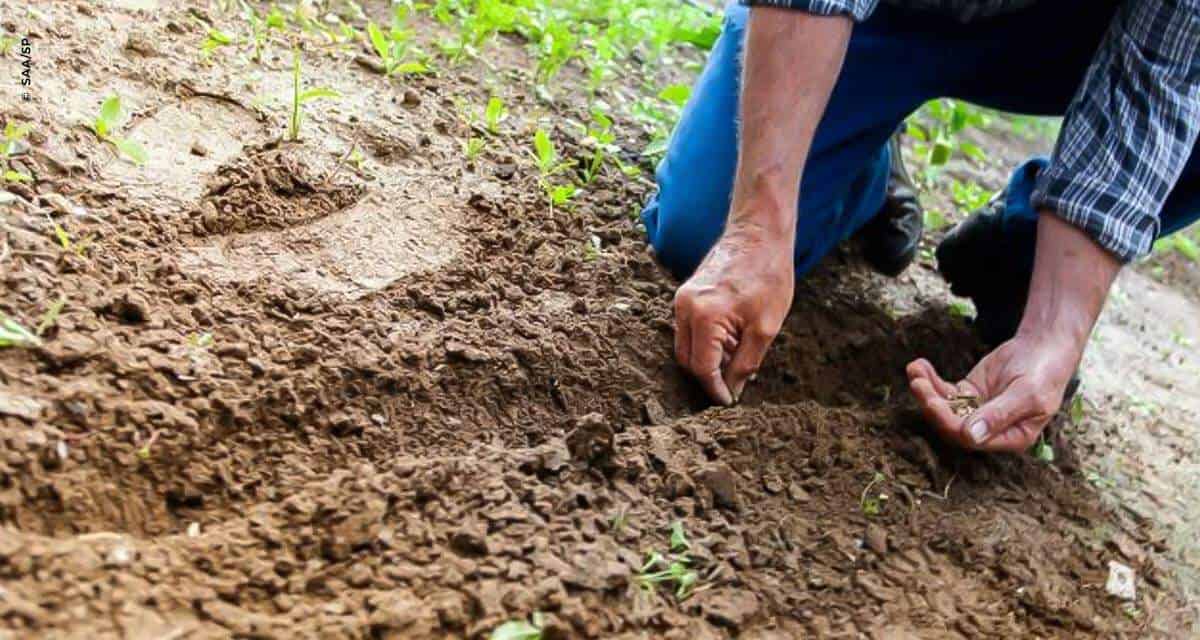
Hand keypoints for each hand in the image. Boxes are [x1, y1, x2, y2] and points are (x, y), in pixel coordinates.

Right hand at [673, 224, 793, 404]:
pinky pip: (687, 330)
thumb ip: (746, 363)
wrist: (759, 234)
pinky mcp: (685, 294)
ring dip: (706, 360)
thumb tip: (733, 390)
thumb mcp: (765, 327)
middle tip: (733, 387)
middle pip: (686, 360)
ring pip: (684, 346)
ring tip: (736, 360)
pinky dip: (704, 343)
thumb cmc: (768, 275)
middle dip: (707, 378)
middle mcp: (684, 308)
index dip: (715, 390)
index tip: (728, 402)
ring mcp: (681, 299)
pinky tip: (729, 342)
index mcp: (704, 316)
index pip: (702, 368)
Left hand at [906, 330, 1082, 451]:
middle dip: (932, 405)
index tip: (933, 402)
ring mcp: (976, 411)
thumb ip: (999, 415)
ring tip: (915, 370)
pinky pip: (944, 391)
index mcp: (1010, 438)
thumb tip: (971, 437)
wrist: (1044, 348)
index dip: (949, 423)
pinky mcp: (968, 394)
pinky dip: (930, 380)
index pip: (971, 439)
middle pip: (951, 425)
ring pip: (944, 408)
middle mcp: (989, 430)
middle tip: (918, 383)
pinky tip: (919, 365)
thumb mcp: (1027, 394)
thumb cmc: (1043, 373)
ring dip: (926, 390)